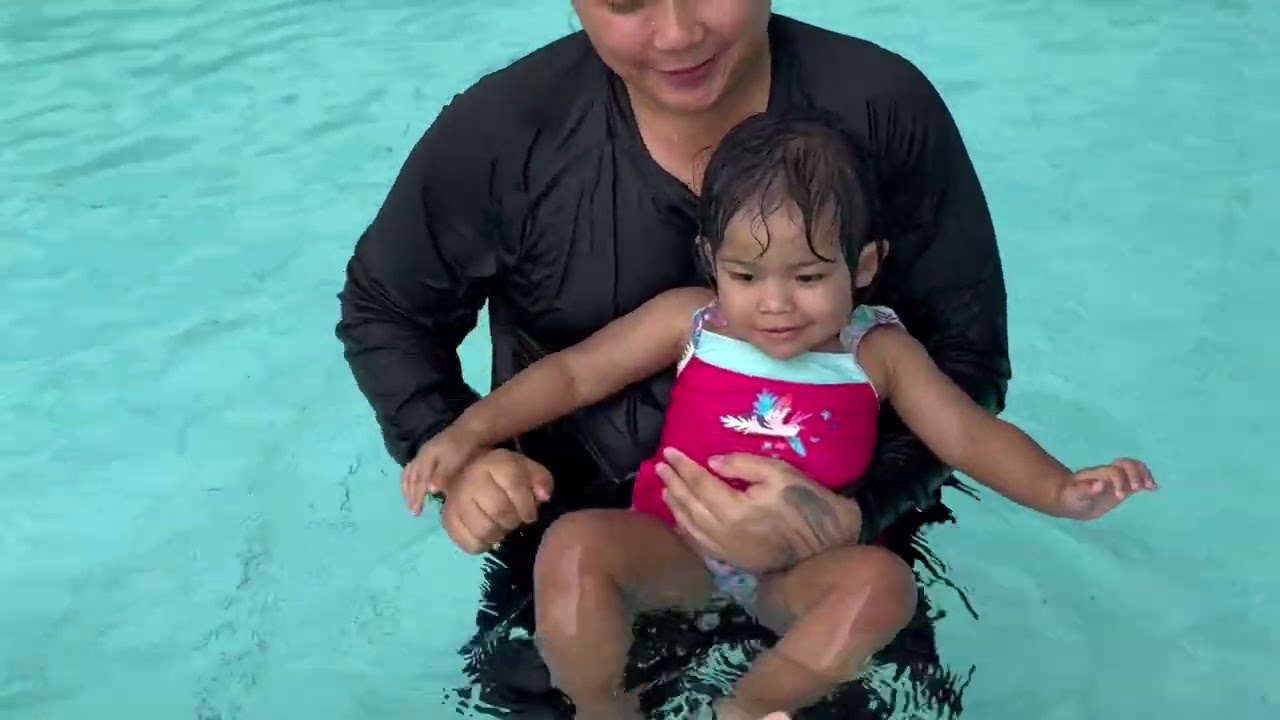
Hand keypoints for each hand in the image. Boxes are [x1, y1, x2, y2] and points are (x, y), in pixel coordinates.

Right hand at [401, 425, 482, 515]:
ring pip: (409, 473)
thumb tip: (430, 490)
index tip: (416, 512)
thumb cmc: (464, 446)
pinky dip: (410, 481)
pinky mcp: (427, 455)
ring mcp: (422, 454)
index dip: (416, 496)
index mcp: (426, 457)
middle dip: (410, 495)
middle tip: (413, 511)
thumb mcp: (455, 460)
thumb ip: (442, 474)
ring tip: (410, 503)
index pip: (418, 480)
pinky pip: (412, 470)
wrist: (470, 429)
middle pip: (410, 477)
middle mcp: (420, 456)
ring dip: (408, 489)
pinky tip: (415, 488)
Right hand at [439, 448, 552, 553]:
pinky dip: (483, 546)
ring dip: (499, 534)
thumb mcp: (528, 470)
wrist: (470, 474)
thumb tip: (543, 496)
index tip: (530, 515)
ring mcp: (455, 499)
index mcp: (494, 462)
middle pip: (498, 511)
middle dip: (513, 521)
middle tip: (515, 521)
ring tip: (502, 528)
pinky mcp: (447, 519)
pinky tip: (488, 536)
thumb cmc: (505, 476)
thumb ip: (541, 480)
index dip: (527, 505)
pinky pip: (468, 543)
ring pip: (483, 530)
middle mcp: (471, 478)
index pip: (514, 485)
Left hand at [656, 448, 862, 572]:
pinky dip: (686, 530)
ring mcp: (728, 551)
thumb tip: (711, 462)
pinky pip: (701, 545)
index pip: (699, 483)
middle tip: (660, 466)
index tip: (670, 452)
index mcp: (735, 510)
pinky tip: (682, 519)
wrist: (830, 543)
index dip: (683, 466)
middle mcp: (725, 533)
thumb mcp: (779, 473)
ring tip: (666, 488)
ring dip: (675, 507)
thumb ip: (742, 465)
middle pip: (689, 505)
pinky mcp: (735, 560)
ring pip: (691, 527)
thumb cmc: (807, 502)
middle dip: (673, 483)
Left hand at [1058, 457, 1156, 519]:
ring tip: (1151, 486)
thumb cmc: (1070, 496)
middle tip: (1138, 489)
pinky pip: (1137, 478)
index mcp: (1098, 474)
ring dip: (1144, 474)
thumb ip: (1086, 490)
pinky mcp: (1123, 486)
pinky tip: (1154, 489)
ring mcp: (1117, 479)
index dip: (1119, 481)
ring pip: (1134, 468)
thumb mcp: (1074, 496)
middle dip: (1134, 474)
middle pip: (1126, 464)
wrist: (1070, 497)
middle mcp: (1109, 473)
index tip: (1119, 497)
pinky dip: (1147, 481)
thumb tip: (1101, 484)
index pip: (1113, 471)